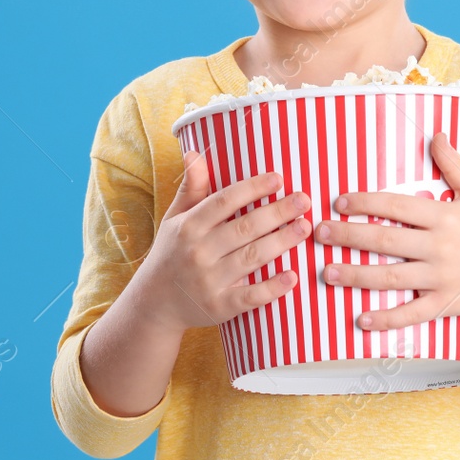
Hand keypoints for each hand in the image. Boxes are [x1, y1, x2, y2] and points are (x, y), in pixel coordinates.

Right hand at [132, 150, 311, 334]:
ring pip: (252, 257)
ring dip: (282, 242)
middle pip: (244, 227)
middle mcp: (198, 252)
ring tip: (305, 227)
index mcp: (189, 227)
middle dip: (277, 212)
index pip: (224, 201)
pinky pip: (250, 296)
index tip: (278, 178)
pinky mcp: (219, 307)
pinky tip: (293, 276)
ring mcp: (209, 282)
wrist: (154, 303)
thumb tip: (194, 153)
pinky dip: (272, 288)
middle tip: (303, 200)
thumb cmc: (171, 253)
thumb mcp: (174, 219)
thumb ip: (191, 188)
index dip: (252, 188)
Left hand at [314, 130, 459, 330]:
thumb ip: (455, 164)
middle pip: (386, 240)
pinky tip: (361, 318)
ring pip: (392, 277)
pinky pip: (412, 314)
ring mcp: (442, 278)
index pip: (396, 206)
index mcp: (444, 216)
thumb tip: (436, 133)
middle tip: (319, 233)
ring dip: (356, 276)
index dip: (365, 202)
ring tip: (328, 273)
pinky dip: (387, 319)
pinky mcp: (446, 304)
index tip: (339, 202)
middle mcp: (440, 246)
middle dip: (349, 236)